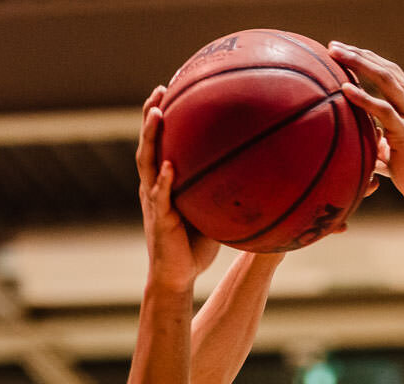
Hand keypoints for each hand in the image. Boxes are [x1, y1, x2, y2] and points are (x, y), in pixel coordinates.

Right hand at [136, 86, 218, 285]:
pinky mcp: (159, 219)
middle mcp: (154, 186)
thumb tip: (256, 174)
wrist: (177, 275)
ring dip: (150, 137)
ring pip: (146, 162)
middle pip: (148, 143)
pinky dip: (163, 180)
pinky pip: (160, 196)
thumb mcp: (212, 212)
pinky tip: (169, 165)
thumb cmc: (195, 245)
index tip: (171, 90)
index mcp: (164, 182)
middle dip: (150, 116)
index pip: (160, 143)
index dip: (162, 118)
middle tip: (160, 89)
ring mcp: (154, 201)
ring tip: (156, 113)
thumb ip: (223, 191)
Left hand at [328, 42, 403, 211]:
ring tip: (335, 55)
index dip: (369, 60)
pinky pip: (383, 111)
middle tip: (334, 47)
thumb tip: (358, 138)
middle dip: (359, 54)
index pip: (392, 73)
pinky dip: (363, 98)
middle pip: (387, 69)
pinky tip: (345, 90)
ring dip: (358, 63)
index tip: (346, 53)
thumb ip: (380, 140)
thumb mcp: (396, 151)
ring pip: (385, 79)